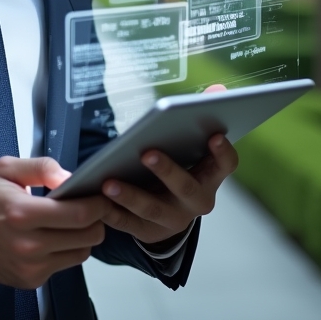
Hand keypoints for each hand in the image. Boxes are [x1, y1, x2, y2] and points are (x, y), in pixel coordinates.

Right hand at [0, 156, 109, 289]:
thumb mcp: (5, 169)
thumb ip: (41, 167)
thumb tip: (70, 178)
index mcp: (22, 213)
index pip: (79, 215)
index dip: (98, 204)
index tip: (100, 195)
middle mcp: (29, 245)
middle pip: (88, 236)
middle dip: (96, 219)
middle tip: (90, 207)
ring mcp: (30, 267)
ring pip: (81, 253)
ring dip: (84, 236)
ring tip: (71, 222)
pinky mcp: (30, 280)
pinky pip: (64, 265)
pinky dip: (66, 250)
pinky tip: (53, 237)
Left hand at [99, 84, 238, 245]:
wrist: (168, 215)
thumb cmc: (181, 168)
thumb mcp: (192, 147)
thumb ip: (203, 115)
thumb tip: (219, 88)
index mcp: (210, 177)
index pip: (225, 166)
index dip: (223, 152)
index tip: (215, 135)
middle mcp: (195, 201)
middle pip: (186, 188)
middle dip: (167, 171)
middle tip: (147, 153)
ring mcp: (172, 218)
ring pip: (151, 209)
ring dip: (130, 196)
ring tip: (108, 182)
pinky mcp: (146, 231)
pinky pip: (126, 223)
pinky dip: (110, 212)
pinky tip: (95, 198)